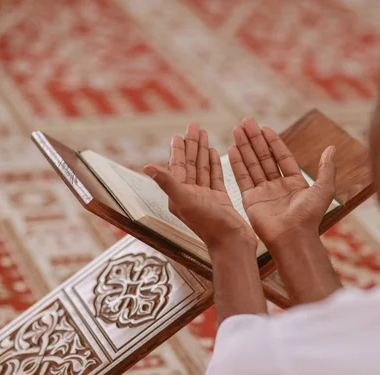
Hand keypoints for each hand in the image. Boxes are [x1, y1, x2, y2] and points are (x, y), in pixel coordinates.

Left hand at [144, 123, 256, 249]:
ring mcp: (206, 198)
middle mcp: (191, 195)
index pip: (178, 167)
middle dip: (192, 145)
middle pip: (190, 164)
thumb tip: (146, 166)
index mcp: (179, 195)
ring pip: (203, 169)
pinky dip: (214, 164)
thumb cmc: (209, 225)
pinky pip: (215, 177)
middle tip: (194, 126)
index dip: (178, 150)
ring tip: (204, 133)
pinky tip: (214, 152)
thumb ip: (167, 182)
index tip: (178, 134)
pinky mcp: (220, 200)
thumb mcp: (185, 201)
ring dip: (203, 151)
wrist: (232, 244)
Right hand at [229, 118, 336, 245]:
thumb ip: (326, 168)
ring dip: (244, 146)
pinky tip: (232, 148)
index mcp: (295, 183)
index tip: (265, 128)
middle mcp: (277, 186)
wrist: (293, 237)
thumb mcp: (324, 189)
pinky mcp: (250, 200)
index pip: (282, 156)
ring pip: (252, 164)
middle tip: (246, 121)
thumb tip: (331, 148)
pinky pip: (242, 178)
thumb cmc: (309, 216)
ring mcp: (263, 192)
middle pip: (264, 157)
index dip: (273, 142)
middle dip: (255, 139)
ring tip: (237, 129)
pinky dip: (237, 163)